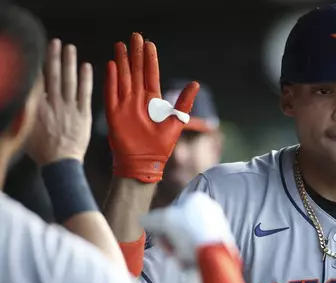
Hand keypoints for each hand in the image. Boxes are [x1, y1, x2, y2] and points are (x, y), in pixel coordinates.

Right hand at [25, 40, 91, 165]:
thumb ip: (26, 110)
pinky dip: (86, 79)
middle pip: (53, 75)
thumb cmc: (41, 149)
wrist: (59, 163)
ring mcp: (69, 108)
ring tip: (70, 48)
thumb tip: (24, 94)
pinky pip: (85, 93)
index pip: (37, 80)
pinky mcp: (83, 115)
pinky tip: (86, 66)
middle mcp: (52, 104)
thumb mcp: (25, 128)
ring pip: (69, 80)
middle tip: (56, 42)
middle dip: (54, 56)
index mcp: (36, 106)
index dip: (38, 64)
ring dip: (69, 62)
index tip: (38, 50)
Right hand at [106, 33, 198, 182]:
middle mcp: (138, 100)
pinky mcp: (114, 114)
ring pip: (123, 78)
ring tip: (121, 45)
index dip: (150, 60)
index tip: (149, 44)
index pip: (151, 75)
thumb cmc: (160, 147)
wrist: (144, 164)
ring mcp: (125, 105)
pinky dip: (111, 80)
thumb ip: (184, 103)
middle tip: (135, 36)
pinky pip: (111, 93)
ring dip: (122, 62)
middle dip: (135, 55)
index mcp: (153, 101)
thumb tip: (195, 83)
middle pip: (136, 72)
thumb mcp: (175, 122)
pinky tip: (111, 65)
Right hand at [140, 192, 236, 266]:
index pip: (171, 211)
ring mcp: (218, 224)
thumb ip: (150, 219)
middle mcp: (210, 208)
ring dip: (179, 249)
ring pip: (188, 238)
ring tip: (180, 258)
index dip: (161, 225)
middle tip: (168, 251)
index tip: (159, 236)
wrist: (214, 255)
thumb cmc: (190, 233)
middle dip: (170, 240)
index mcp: (197, 198)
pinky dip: (192, 254)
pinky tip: (189, 262)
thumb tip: (142, 220)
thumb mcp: (163, 222)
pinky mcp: (222, 240)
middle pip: (180, 226)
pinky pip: (199, 246)